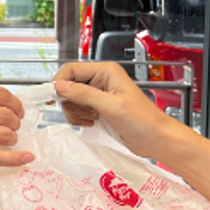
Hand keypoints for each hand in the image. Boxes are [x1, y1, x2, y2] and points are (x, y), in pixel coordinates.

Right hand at [0, 78, 31, 167]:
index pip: (4, 95)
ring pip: (5, 134)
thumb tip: (4, 107)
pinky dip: (14, 158)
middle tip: (11, 127)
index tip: (18, 112)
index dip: (16, 105)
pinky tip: (25, 158)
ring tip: (5, 140)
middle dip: (15, 123)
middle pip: (7, 115)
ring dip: (11, 138)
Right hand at [53, 61, 184, 163]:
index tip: (53, 97)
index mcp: (106, 72)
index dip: (60, 82)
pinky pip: (78, 110)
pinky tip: (93, 122)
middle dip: (70, 101)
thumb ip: (84, 94)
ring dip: (76, 112)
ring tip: (91, 119)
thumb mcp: (111, 106)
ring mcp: (99, 95)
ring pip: (72, 99)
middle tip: (82, 112)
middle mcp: (101, 80)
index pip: (71, 69)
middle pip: (69, 85)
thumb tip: (60, 86)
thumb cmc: (143, 120)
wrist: (156, 139)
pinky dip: (80, 118)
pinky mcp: (98, 108)